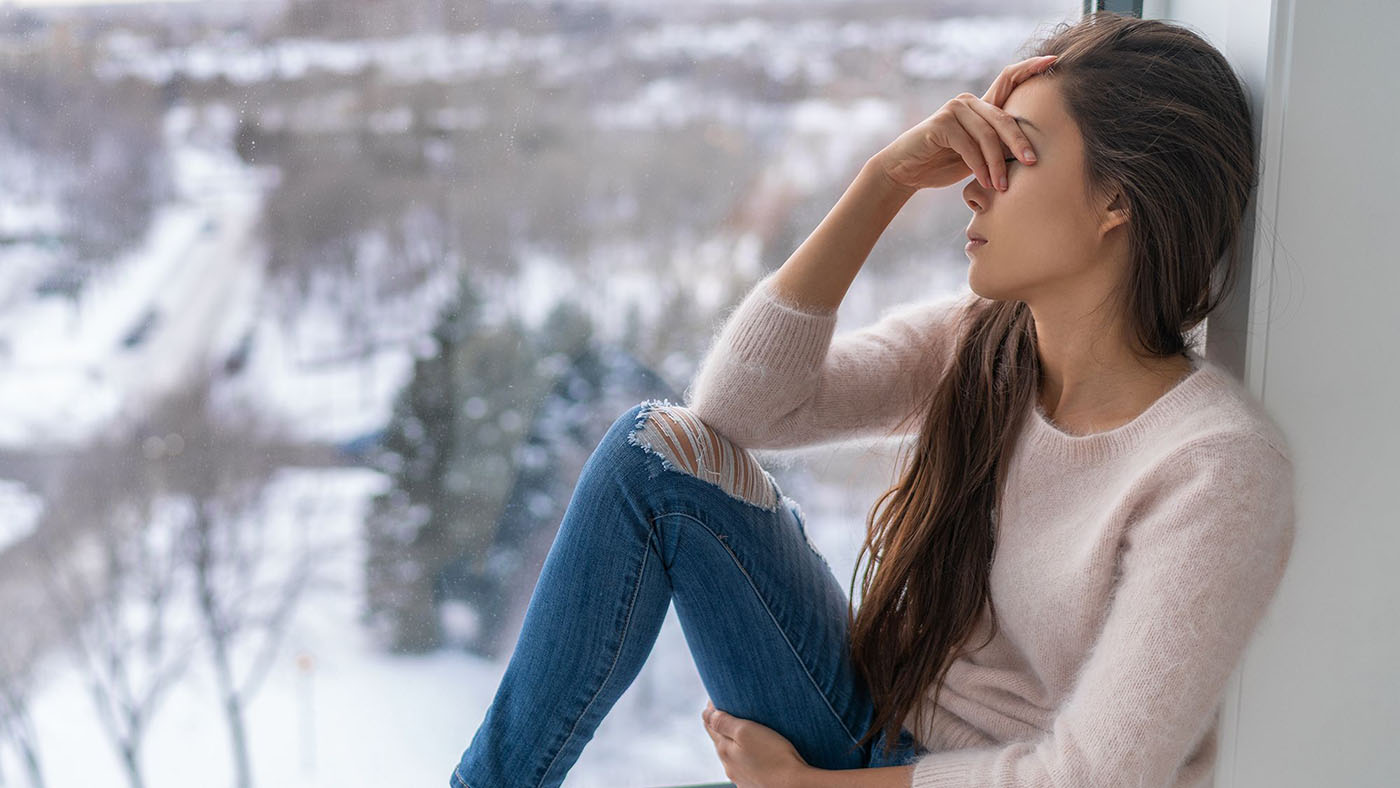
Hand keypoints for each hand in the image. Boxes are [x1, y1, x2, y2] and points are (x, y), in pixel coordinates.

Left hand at [702, 699, 810, 787]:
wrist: (795, 785)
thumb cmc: (773, 756)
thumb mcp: (746, 732)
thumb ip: (724, 723)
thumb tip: (706, 714)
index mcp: (724, 750)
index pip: (710, 724)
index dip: (712, 709)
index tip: (718, 697)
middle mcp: (729, 766)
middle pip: (720, 740)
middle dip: (722, 725)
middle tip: (730, 709)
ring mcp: (741, 777)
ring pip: (733, 754)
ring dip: (735, 742)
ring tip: (744, 730)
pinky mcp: (754, 784)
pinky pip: (746, 766)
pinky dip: (747, 756)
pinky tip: (756, 753)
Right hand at [871, 54, 1056, 193]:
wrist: (908, 171)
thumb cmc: (944, 163)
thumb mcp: (977, 154)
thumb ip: (997, 146)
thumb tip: (1031, 154)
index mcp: (980, 105)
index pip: (1008, 79)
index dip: (1030, 67)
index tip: (1054, 60)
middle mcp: (968, 101)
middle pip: (1003, 118)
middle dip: (1019, 142)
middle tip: (1032, 162)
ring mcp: (954, 110)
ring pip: (987, 135)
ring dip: (997, 164)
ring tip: (1001, 186)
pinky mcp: (941, 123)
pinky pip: (968, 146)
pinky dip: (979, 166)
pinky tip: (985, 182)